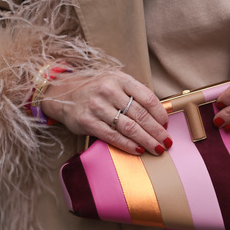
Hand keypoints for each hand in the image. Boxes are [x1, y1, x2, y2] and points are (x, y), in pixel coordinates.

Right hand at [41, 71, 171, 154]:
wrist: (63, 94)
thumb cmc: (96, 90)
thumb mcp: (115, 82)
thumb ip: (134, 94)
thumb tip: (159, 115)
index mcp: (120, 79)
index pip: (147, 98)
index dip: (160, 115)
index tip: (167, 126)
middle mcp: (109, 90)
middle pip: (140, 115)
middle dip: (157, 132)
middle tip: (166, 142)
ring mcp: (97, 106)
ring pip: (129, 127)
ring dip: (146, 141)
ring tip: (157, 149)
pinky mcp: (88, 122)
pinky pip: (113, 136)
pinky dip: (128, 145)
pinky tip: (138, 150)